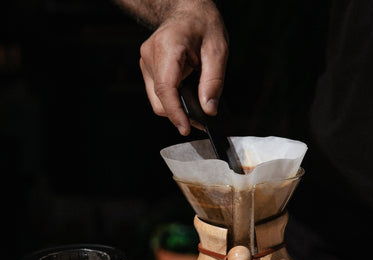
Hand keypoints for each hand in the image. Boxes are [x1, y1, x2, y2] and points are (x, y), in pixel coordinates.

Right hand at [139, 2, 228, 134]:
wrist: (186, 8)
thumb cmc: (202, 24)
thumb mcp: (218, 49)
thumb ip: (213, 81)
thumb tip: (209, 110)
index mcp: (167, 47)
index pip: (166, 88)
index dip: (175, 113)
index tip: (186, 128)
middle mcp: (150, 56)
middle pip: (160, 100)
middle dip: (179, 115)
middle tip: (201, 122)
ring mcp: (146, 62)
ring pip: (158, 100)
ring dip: (176, 109)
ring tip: (197, 109)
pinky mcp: (148, 68)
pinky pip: (158, 93)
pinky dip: (173, 101)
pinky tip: (187, 99)